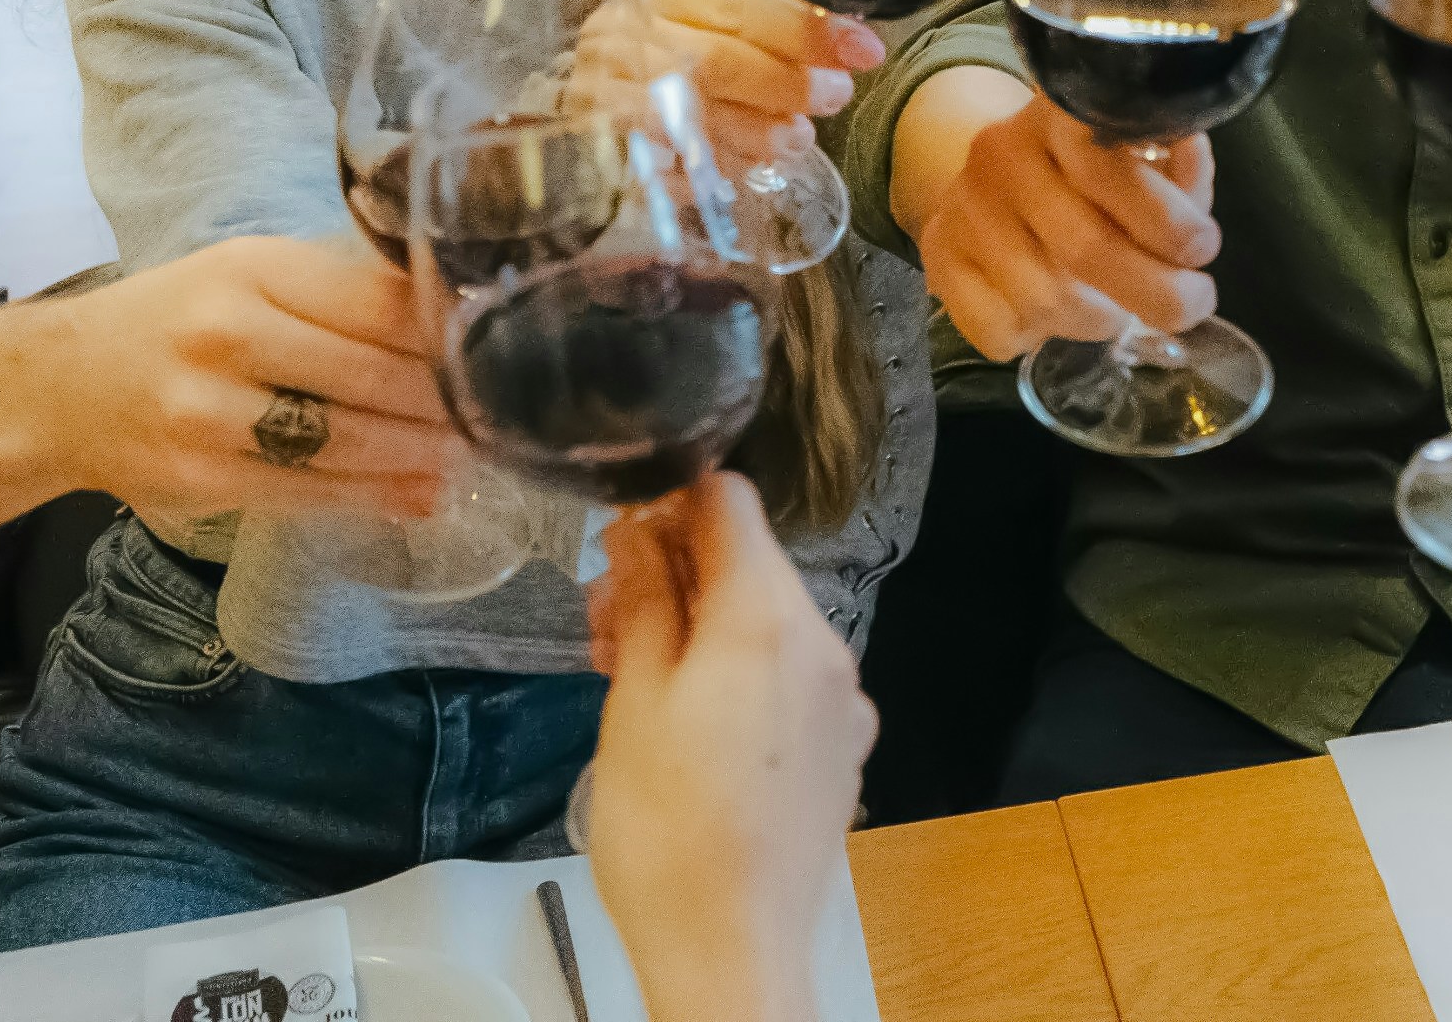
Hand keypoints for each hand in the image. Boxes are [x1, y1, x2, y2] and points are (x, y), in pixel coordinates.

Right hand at [35, 239, 465, 522]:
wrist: (58, 386)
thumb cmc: (177, 318)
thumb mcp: (249, 274)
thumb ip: (339, 291)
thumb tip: (450, 317)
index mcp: (252, 271)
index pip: (374, 302)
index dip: (443, 334)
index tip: (497, 348)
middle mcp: (228, 336)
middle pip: (366, 375)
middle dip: (443, 402)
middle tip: (501, 413)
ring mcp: (209, 414)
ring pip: (341, 441)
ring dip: (418, 455)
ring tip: (471, 456)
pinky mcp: (200, 480)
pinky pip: (305, 492)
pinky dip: (372, 497)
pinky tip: (418, 497)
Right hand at [580, 0, 885, 167]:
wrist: (574, 118)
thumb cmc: (658, 56)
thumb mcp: (704, 21)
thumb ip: (762, 30)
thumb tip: (843, 49)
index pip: (741, 7)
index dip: (808, 32)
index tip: (866, 51)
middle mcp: (620, 32)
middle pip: (717, 60)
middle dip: (788, 84)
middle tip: (834, 98)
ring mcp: (600, 93)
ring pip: (693, 115)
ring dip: (760, 131)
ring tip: (797, 138)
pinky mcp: (596, 149)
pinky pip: (670, 163)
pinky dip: (720, 166)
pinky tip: (749, 167)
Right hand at [585, 475, 873, 1021]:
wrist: (732, 951)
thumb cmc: (667, 828)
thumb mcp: (635, 700)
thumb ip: (647, 600)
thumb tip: (641, 530)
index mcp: (771, 617)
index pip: (729, 501)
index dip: (666, 505)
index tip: (615, 549)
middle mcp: (827, 643)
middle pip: (750, 565)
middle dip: (675, 577)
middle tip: (605, 629)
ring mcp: (845, 699)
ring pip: (769, 624)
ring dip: (702, 628)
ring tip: (633, 679)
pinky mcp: (845, 747)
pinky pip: (791, 678)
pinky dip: (739, 675)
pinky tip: (688, 724)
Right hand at [912, 92, 1219, 363]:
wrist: (993, 174)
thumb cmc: (1089, 171)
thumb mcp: (1141, 155)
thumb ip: (1177, 169)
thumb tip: (1190, 159)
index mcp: (1061, 113)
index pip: (1110, 168)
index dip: (1168, 222)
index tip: (1202, 250)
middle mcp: (1003, 151)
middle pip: (1085, 248)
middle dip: (1157, 293)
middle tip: (1189, 305)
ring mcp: (963, 205)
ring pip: (1046, 299)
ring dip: (1100, 320)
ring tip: (1116, 308)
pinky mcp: (937, 254)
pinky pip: (996, 329)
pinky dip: (1036, 338)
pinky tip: (1052, 315)